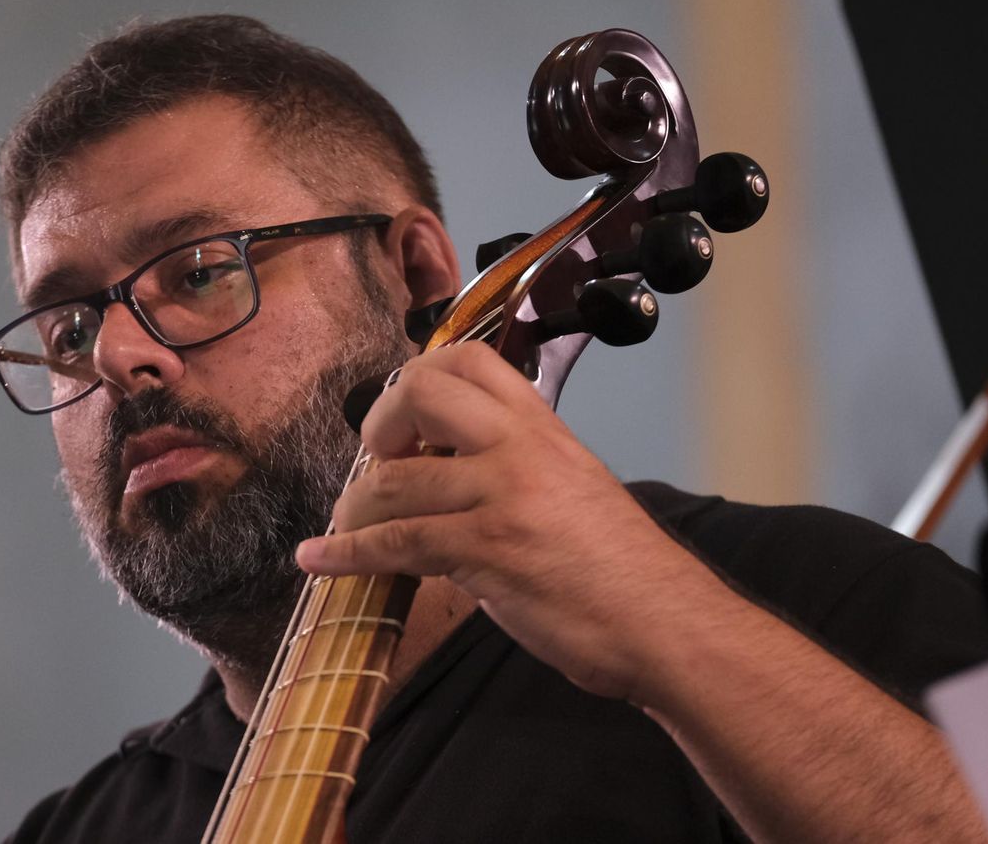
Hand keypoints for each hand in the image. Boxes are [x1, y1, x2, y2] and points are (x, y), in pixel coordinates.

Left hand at [294, 343, 728, 703]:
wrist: (668, 626)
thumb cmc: (624, 573)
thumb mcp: (573, 492)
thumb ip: (513, 472)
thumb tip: (446, 477)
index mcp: (544, 429)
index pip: (470, 361)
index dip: (418, 377)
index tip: (403, 420)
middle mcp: (521, 448)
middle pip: (421, 391)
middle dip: (378, 424)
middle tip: (376, 462)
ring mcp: (503, 495)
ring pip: (395, 478)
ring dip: (353, 506)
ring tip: (343, 527)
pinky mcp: (488, 550)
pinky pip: (395, 542)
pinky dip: (345, 553)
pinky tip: (319, 560)